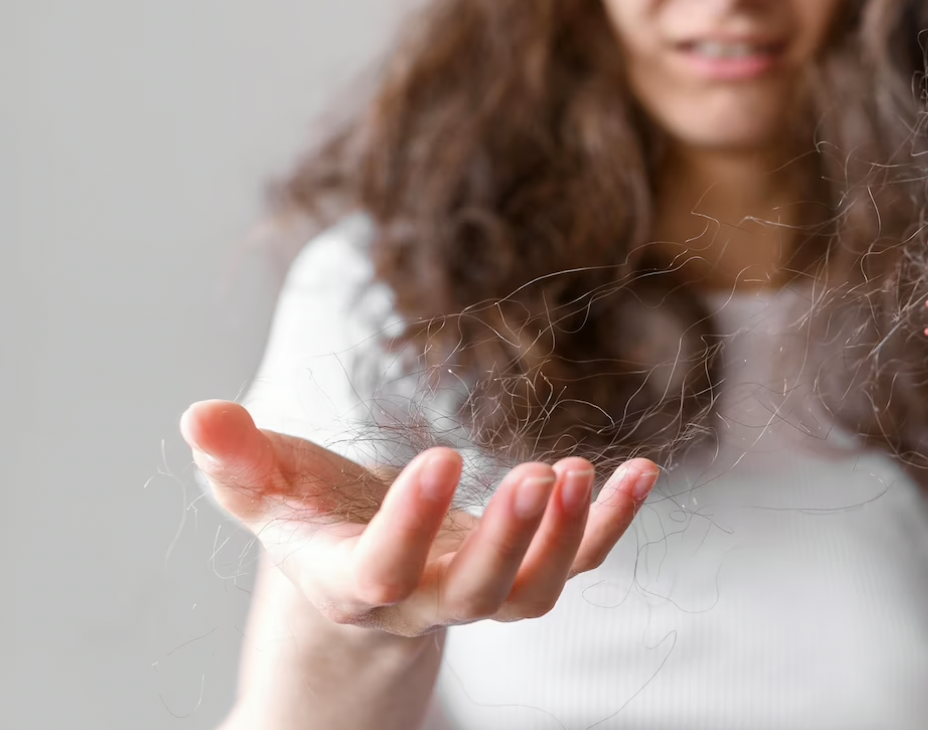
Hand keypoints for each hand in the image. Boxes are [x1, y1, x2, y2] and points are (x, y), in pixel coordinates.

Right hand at [180, 400, 658, 636]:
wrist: (361, 580)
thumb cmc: (311, 525)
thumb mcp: (267, 495)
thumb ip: (236, 462)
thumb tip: (197, 414)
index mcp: (354, 582)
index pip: (382, 570)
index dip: (411, 525)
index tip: (441, 455)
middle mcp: (424, 600)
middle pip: (474, 594)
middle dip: (509, 541)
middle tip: (539, 475)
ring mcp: (482, 593)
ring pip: (533, 591)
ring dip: (567, 537)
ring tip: (584, 471)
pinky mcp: (525, 572)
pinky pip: (580, 562)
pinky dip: (612, 523)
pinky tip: (642, 471)